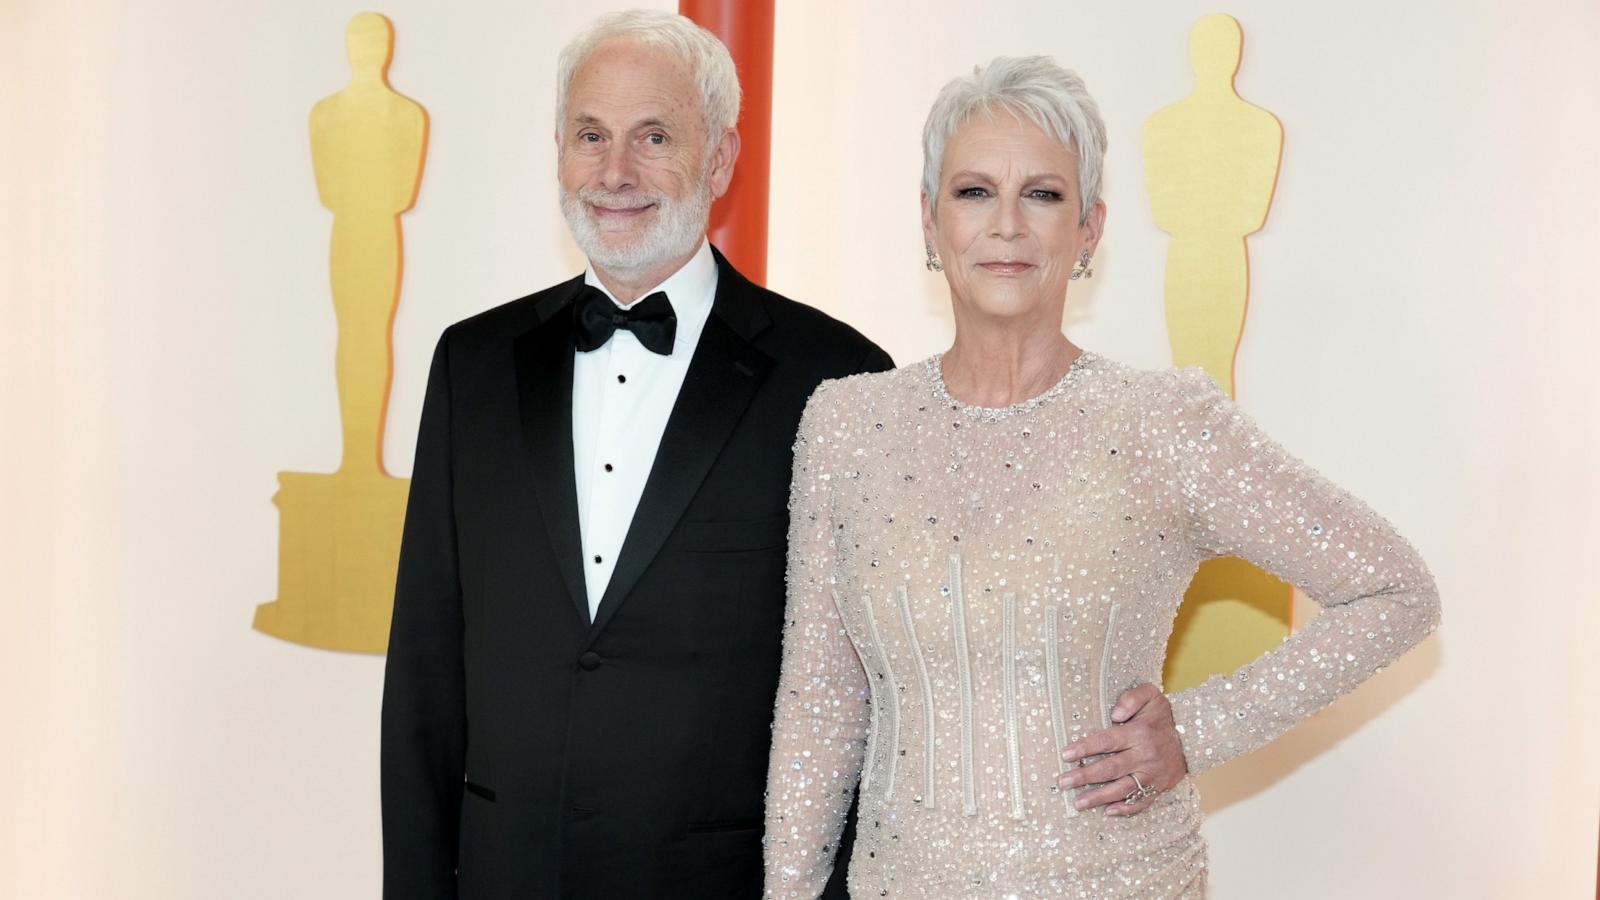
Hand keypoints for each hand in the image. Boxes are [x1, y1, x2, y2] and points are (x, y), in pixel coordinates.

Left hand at [1056, 683, 1187, 816]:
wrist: (1193, 737)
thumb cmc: (1163, 716)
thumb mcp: (1151, 695)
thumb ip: (1132, 698)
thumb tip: (1114, 714)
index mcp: (1139, 733)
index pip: (1107, 741)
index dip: (1085, 748)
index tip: (1065, 755)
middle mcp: (1145, 756)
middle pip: (1110, 769)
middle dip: (1084, 776)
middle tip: (1063, 782)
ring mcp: (1152, 775)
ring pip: (1122, 789)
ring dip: (1098, 798)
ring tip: (1077, 803)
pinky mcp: (1159, 787)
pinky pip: (1142, 802)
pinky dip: (1126, 809)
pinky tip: (1108, 812)